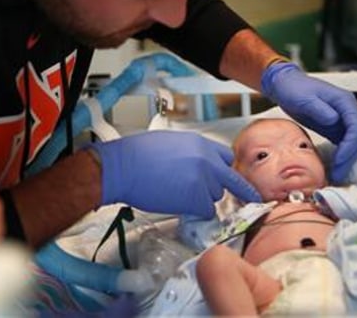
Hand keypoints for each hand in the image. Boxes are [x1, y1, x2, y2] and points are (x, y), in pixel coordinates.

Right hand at [93, 131, 260, 217]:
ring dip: (202, 199)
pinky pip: (206, 211)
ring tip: (177, 193)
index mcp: (200, 143)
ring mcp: (203, 179)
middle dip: (218, 188)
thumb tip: (197, 167)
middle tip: (227, 196)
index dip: (225, 171)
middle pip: (226, 179)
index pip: (227, 158)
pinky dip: (196, 212)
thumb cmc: (137, 155)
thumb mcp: (171, 143)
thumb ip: (191, 154)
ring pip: (215, 196)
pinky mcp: (196, 198)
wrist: (124, 167)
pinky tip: (178, 204)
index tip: (233, 180)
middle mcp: (207, 160)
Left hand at [260, 62, 356, 182]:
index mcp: (345, 102)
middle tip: (337, 174)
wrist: (284, 85)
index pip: (356, 128)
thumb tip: (334, 120)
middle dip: (349, 158)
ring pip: (351, 144)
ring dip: (345, 160)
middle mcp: (347, 111)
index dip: (350, 147)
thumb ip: (318, 108)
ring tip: (335, 175)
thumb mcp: (304, 98)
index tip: (340, 161)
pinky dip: (339, 156)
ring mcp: (342, 120)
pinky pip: (342, 144)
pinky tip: (332, 167)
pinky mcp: (334, 128)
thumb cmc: (293, 88)